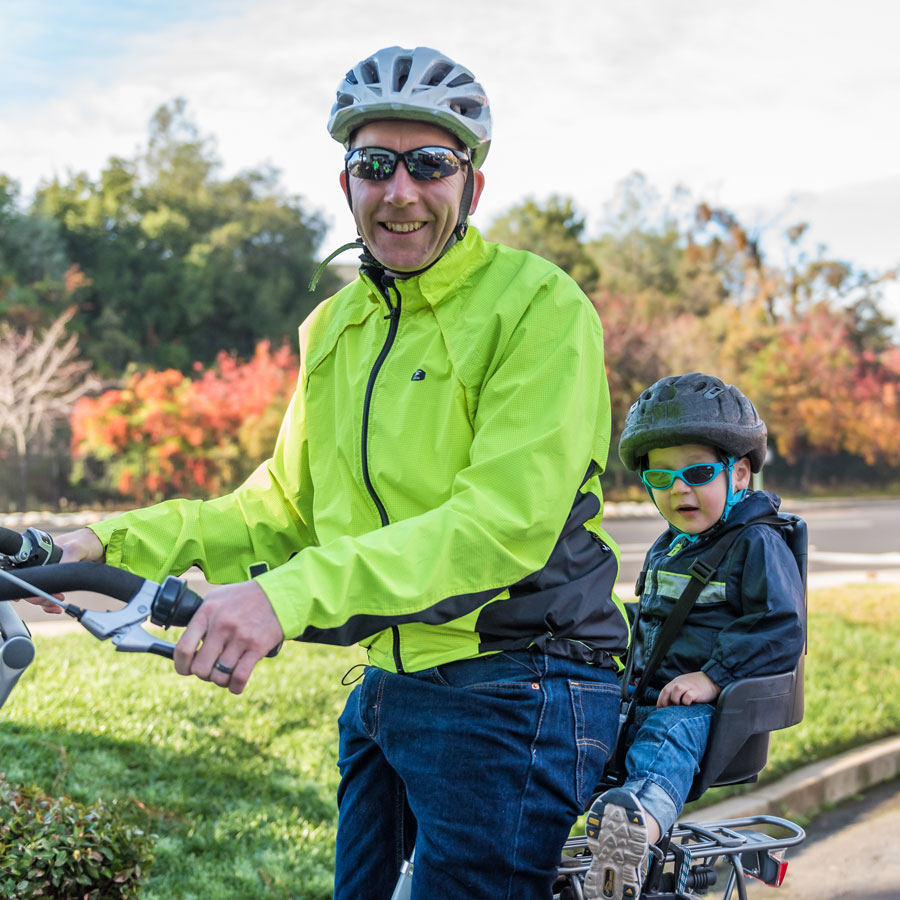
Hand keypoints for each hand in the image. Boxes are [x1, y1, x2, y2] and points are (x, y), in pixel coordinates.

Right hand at [16, 528, 104, 612]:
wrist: (104, 545)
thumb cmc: (88, 541)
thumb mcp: (76, 549)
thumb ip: (65, 561)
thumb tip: (54, 577)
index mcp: (41, 554)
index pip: (29, 574)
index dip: (32, 586)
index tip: (42, 595)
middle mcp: (43, 564)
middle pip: (32, 585)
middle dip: (38, 597)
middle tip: (51, 601)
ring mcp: (51, 572)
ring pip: (39, 592)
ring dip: (45, 602)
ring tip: (56, 605)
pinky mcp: (60, 579)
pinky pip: (50, 594)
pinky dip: (50, 603)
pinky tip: (56, 607)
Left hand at [173, 580, 283, 694]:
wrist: (278, 594)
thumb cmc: (244, 597)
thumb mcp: (217, 597)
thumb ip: (200, 617)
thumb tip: (185, 642)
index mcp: (207, 613)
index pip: (183, 648)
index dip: (181, 666)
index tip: (186, 669)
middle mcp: (222, 625)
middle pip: (200, 668)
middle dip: (203, 674)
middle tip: (210, 669)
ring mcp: (240, 637)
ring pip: (219, 676)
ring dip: (220, 680)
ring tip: (224, 674)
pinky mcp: (257, 647)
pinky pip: (240, 677)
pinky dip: (235, 686)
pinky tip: (235, 684)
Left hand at [657, 671, 720, 707]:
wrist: (713, 679)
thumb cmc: (699, 684)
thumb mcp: (685, 684)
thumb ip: (678, 691)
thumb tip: (670, 703)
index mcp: (677, 682)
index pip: (664, 690)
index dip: (660, 700)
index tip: (660, 709)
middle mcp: (680, 683)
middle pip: (666, 691)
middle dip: (664, 702)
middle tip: (666, 711)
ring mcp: (687, 686)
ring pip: (675, 693)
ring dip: (675, 701)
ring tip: (679, 706)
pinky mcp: (695, 691)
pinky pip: (687, 698)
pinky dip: (686, 702)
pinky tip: (689, 704)